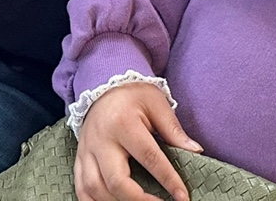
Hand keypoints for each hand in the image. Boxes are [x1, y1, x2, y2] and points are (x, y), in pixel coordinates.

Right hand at [75, 83, 202, 200]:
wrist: (103, 86)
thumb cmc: (133, 95)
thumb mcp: (157, 103)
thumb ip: (174, 130)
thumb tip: (195, 151)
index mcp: (123, 122)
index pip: (148, 157)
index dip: (168, 180)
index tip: (182, 197)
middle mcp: (101, 140)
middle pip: (116, 181)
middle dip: (139, 200)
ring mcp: (87, 151)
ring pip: (95, 189)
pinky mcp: (80, 159)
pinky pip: (81, 189)